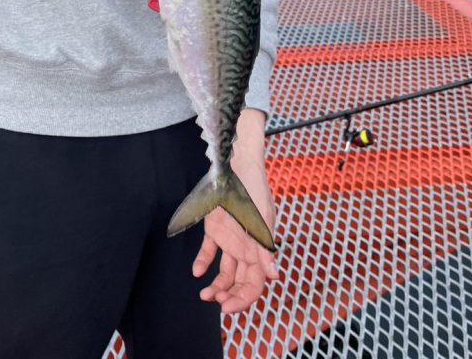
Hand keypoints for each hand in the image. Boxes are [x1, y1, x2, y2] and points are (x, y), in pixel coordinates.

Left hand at [192, 113, 276, 314]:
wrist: (237, 163)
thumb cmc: (253, 188)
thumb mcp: (261, 218)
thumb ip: (265, 247)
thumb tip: (274, 276)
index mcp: (259, 247)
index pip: (255, 283)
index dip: (245, 298)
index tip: (229, 307)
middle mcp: (245, 246)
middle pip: (241, 281)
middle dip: (230, 296)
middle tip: (217, 303)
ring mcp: (230, 238)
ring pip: (225, 271)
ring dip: (217, 285)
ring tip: (205, 293)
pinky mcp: (215, 228)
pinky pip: (209, 251)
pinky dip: (203, 262)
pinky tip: (196, 271)